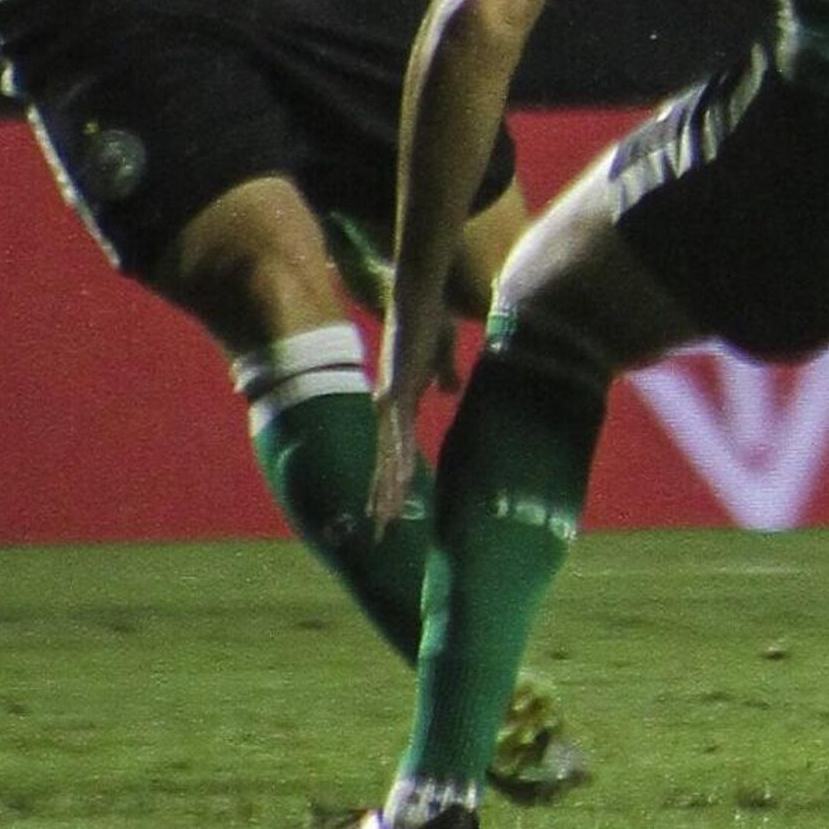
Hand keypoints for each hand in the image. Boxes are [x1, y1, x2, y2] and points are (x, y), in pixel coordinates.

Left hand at [366, 299, 456, 529]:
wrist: (420, 297)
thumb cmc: (430, 320)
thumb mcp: (442, 355)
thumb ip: (444, 375)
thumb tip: (447, 392)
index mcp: (401, 401)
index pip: (396, 451)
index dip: (394, 481)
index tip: (391, 510)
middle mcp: (389, 405)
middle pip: (386, 461)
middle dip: (384, 497)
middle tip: (380, 532)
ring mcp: (390, 398)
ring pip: (389, 454)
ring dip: (389, 487)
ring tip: (387, 517)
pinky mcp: (398, 388)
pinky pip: (399, 430)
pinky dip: (400, 455)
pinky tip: (402, 477)